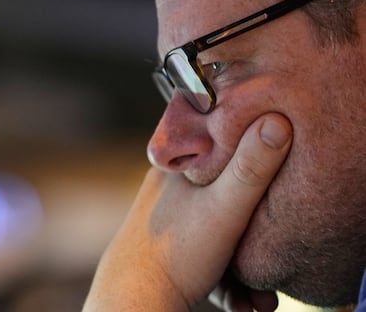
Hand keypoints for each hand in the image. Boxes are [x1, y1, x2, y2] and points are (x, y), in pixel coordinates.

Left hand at [82, 113, 292, 310]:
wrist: (136, 302)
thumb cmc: (178, 252)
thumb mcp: (225, 206)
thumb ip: (252, 167)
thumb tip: (277, 120)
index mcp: (174, 168)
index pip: (218, 144)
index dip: (251, 153)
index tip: (276, 173)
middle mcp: (167, 191)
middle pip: (227, 197)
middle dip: (258, 230)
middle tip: (276, 252)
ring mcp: (168, 223)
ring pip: (221, 236)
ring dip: (247, 269)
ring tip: (262, 297)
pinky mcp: (170, 254)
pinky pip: (208, 261)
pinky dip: (229, 283)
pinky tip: (246, 303)